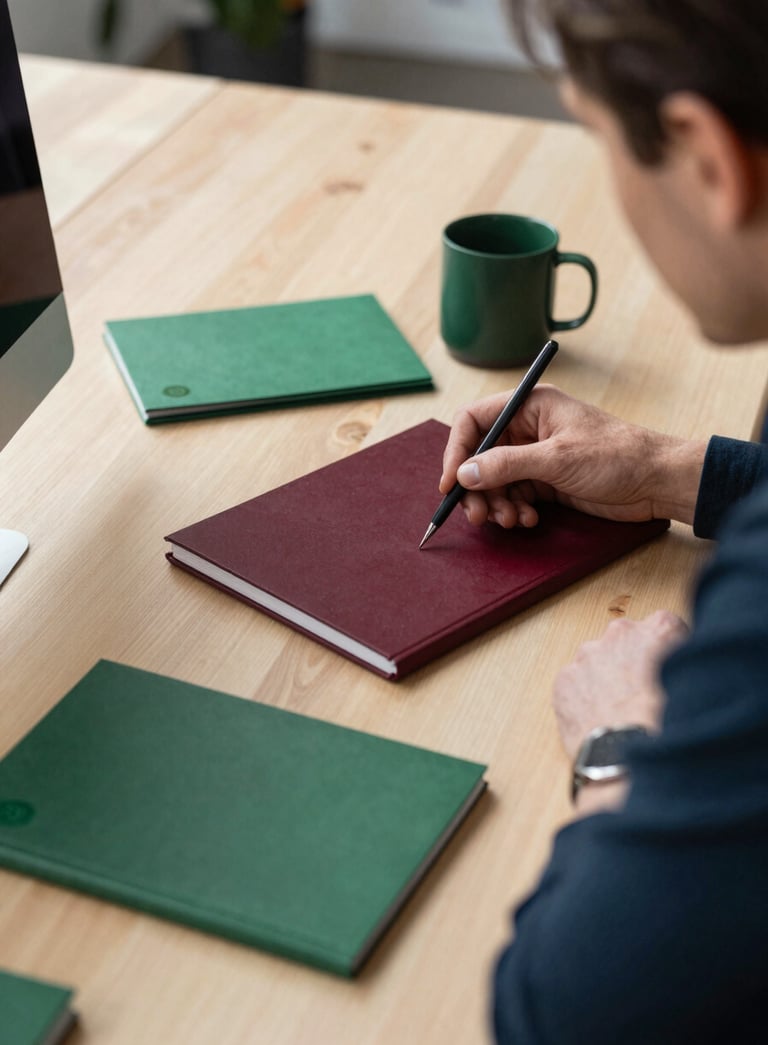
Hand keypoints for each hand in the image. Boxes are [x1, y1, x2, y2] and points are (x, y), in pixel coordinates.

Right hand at [440, 385, 706, 527]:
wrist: (658, 482)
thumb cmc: (618, 456)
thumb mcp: (557, 459)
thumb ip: (507, 465)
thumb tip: (465, 473)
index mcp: (530, 406)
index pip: (474, 421)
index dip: (457, 451)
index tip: (451, 483)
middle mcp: (528, 429)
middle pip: (480, 455)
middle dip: (476, 486)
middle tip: (478, 514)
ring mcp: (536, 456)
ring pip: (495, 480)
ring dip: (496, 503)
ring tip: (511, 520)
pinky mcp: (546, 481)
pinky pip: (514, 495)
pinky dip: (514, 510)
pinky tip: (528, 520)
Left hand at [553, 610, 688, 760]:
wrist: (632, 761)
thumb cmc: (672, 727)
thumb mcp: (703, 688)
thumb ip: (688, 665)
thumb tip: (687, 668)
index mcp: (660, 628)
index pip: (665, 627)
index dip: (666, 652)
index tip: (667, 671)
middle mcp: (621, 632)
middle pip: (627, 640)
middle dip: (632, 661)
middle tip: (642, 694)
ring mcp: (588, 654)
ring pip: (598, 661)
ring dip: (607, 678)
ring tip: (620, 712)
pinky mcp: (565, 678)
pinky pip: (576, 683)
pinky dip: (584, 698)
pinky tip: (600, 720)